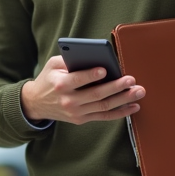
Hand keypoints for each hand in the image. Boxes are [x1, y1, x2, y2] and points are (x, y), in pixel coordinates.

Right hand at [20, 56, 144, 124]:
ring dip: (123, 100)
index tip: (105, 69)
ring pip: (104, 106)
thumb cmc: (48, 79)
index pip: (78, 80)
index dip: (91, 75)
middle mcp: (69, 100)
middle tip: (131, 80)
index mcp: (60, 85)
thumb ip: (70, 59)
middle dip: (116, 87)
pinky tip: (133, 107)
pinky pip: (104, 116)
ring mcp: (76, 112)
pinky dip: (120, 113)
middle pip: (96, 94)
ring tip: (138, 92)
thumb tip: (93, 56)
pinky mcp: (81, 119)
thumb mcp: (53, 65)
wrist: (36, 103)